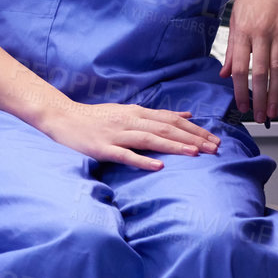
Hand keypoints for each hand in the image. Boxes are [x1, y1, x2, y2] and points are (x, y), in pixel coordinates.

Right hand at [35, 100, 220, 171]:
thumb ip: (158, 115)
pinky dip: (142, 160)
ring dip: (174, 146)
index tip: (214, 139)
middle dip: (192, 138)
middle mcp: (130, 121)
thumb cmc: (98, 118)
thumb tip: (187, 115)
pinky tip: (158, 166)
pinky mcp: (103, 148)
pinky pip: (125, 154)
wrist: (63, 117)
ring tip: (195, 153)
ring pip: (150, 139)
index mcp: (138, 112)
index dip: (195, 130)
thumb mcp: (130, 112)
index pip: (172, 120)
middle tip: (214, 148)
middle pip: (166, 129)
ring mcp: (117, 134)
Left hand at [218, 0, 277, 121]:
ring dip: (276, 93)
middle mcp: (262, 32)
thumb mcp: (236, 15)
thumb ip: (232, 47)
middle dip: (259, 98)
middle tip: (259, 116)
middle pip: (260, 72)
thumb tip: (225, 71)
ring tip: (274, 111)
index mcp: (243, 29)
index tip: (242, 104)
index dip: (240, 89)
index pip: (240, 67)